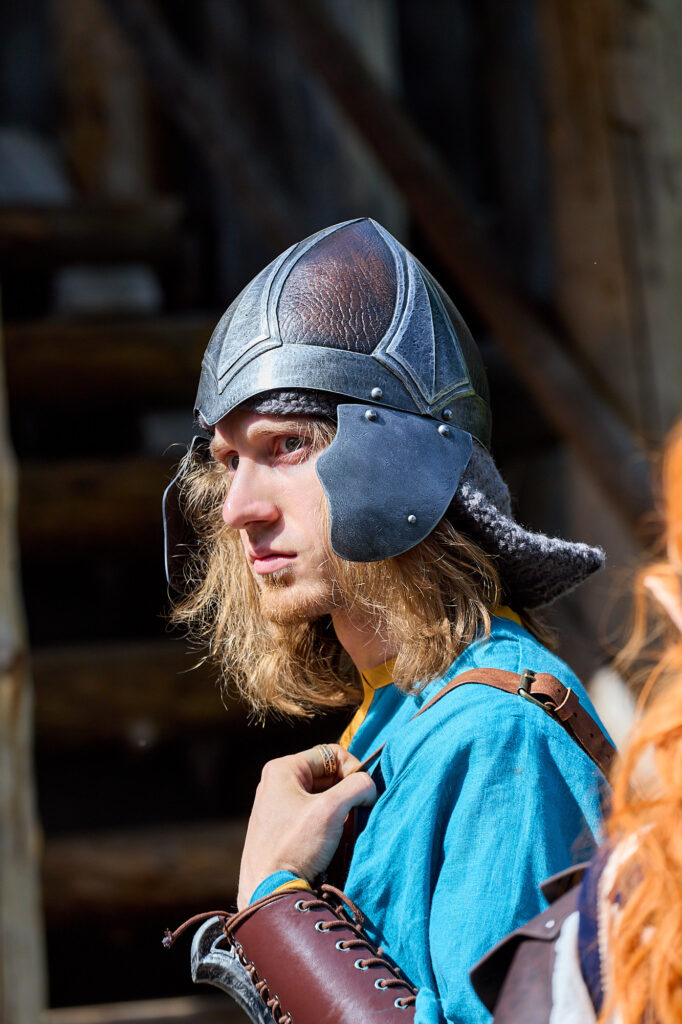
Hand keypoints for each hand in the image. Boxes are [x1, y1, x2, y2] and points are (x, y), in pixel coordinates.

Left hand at [237, 744, 375, 908]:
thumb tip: (369, 786)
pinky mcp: (281, 829)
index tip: (363, 794)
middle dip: (347, 793)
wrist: (268, 893)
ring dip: (340, 811)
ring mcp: (277, 807)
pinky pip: (313, 815)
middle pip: (327, 775)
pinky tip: (332, 842)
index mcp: (283, 769)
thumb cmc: (295, 847)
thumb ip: (357, 787)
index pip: (331, 753)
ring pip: (323, 797)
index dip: (353, 769)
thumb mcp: (331, 810)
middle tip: (356, 814)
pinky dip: (329, 824)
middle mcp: (277, 783)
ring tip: (344, 831)